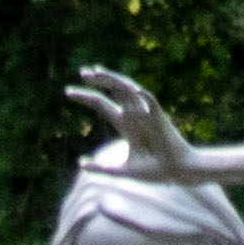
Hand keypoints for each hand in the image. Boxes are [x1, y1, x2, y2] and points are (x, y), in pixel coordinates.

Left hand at [66, 68, 201, 181]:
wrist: (176, 172)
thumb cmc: (153, 172)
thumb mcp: (122, 171)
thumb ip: (101, 169)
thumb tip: (80, 164)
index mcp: (125, 124)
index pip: (101, 105)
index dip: (85, 97)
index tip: (68, 92)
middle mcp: (133, 115)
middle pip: (113, 91)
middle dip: (98, 80)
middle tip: (82, 72)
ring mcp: (146, 114)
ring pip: (128, 90)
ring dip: (114, 80)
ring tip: (98, 73)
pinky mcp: (159, 117)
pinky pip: (150, 101)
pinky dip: (142, 95)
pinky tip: (132, 89)